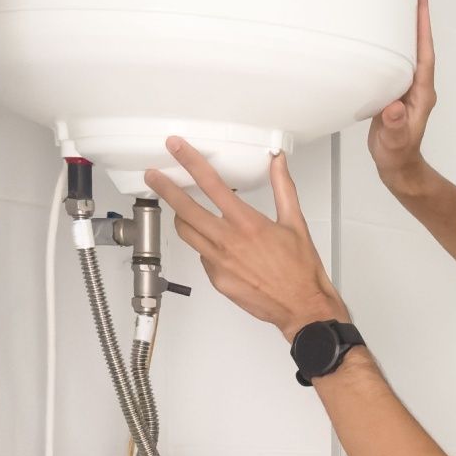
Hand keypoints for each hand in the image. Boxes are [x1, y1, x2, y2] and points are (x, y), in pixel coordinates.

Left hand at [143, 137, 348, 340]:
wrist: (302, 306)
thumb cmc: (301, 270)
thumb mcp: (295, 223)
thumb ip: (283, 188)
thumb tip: (278, 162)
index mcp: (248, 224)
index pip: (211, 184)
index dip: (190, 162)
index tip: (176, 149)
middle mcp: (229, 242)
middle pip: (185, 209)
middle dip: (165, 189)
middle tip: (154, 176)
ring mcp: (219, 263)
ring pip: (187, 233)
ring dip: (180, 217)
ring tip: (181, 209)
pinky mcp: (217, 280)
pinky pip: (202, 256)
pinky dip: (205, 246)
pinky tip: (217, 245)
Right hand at [367, 0, 436, 194]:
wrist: (397, 165)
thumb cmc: (398, 154)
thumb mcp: (394, 141)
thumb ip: (395, 126)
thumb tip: (395, 107)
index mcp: (421, 92)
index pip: (424, 51)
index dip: (422, 24)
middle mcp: (418, 85)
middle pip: (420, 43)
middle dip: (417, 15)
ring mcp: (409, 87)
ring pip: (410, 49)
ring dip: (406, 26)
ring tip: (399, 1)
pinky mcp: (397, 90)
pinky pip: (397, 59)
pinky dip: (393, 42)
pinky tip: (382, 32)